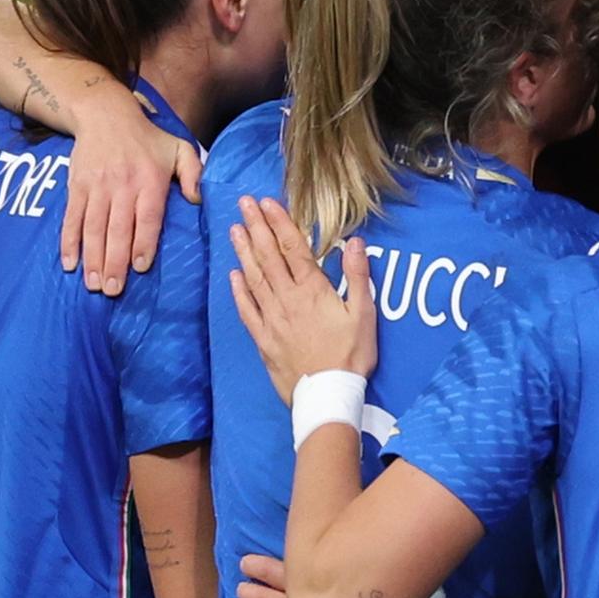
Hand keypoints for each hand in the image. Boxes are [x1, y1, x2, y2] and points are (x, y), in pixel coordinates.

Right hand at [64, 98, 203, 297]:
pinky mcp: (76, 186)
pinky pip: (72, 217)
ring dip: (92, 257)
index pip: (147, 217)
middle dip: (114, 261)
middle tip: (113, 289)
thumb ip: (194, 173)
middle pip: (117, 229)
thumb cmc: (148, 138)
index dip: (143, 243)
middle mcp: (122, 185)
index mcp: (149, 180)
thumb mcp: (179, 148)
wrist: (105, 112)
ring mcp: (97, 187)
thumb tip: (198, 201)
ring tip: (93, 284)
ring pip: (93, 227)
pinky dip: (69, 241)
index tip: (140, 267)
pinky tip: (69, 263)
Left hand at [226, 199, 374, 398]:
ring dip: (244, 251)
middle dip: (256, 227)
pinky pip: (246, 309)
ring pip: (254, 277)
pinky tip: (234, 275)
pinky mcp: (263, 338)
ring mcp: (271, 318)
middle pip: (269, 257)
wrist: (327, 394)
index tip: (267, 203)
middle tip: (243, 204)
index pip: (293, 248)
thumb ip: (358, 277)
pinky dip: (239, 290)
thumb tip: (355, 242)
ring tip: (234, 229)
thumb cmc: (351, 356)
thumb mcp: (364, 315)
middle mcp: (287, 299)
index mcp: (312, 290)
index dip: (279, 223)